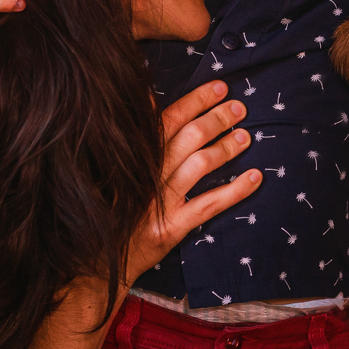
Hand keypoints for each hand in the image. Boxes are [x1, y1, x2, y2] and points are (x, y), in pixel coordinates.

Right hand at [126, 81, 260, 280]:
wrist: (94, 261)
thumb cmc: (108, 210)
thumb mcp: (110, 170)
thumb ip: (132, 138)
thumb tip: (148, 96)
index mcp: (133, 157)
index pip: (167, 119)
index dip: (196, 101)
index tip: (219, 87)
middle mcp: (146, 176)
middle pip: (188, 137)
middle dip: (217, 118)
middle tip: (239, 108)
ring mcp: (159, 203)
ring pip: (200, 165)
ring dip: (227, 147)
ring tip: (246, 136)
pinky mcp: (170, 228)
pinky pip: (208, 205)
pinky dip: (235, 190)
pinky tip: (255, 178)